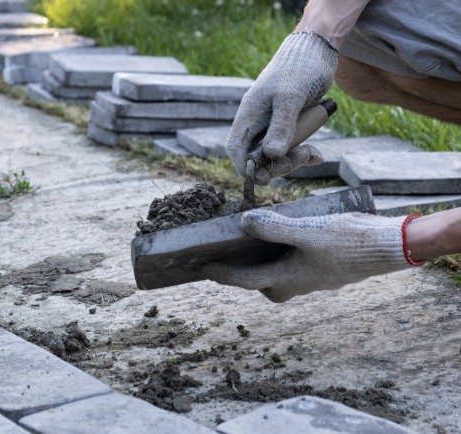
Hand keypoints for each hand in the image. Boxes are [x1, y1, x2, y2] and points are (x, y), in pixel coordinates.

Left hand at [200, 210, 412, 301]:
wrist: (390, 247)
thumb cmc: (349, 241)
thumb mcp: (308, 230)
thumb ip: (274, 227)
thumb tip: (243, 223)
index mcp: (289, 278)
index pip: (246, 280)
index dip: (222, 274)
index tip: (203, 267)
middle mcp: (299, 283)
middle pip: (262, 284)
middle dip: (244, 274)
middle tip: (226, 257)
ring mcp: (313, 277)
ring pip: (280, 277)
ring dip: (265, 264)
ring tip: (251, 242)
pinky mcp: (324, 268)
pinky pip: (295, 266)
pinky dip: (283, 255)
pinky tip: (284, 235)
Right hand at [227, 32, 338, 184]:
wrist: (318, 50)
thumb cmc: (299, 68)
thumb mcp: (290, 97)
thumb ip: (281, 126)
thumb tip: (271, 155)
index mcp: (249, 114)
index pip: (236, 148)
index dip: (245, 166)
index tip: (263, 176)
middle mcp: (258, 122)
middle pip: (257, 158)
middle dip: (277, 165)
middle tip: (299, 158)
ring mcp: (273, 125)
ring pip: (276, 156)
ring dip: (294, 160)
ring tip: (314, 153)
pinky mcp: (289, 125)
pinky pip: (291, 148)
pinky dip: (304, 154)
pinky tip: (317, 154)